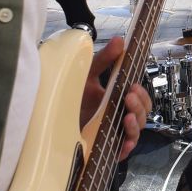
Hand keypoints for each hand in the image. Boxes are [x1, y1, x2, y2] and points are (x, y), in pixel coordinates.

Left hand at [81, 36, 148, 157]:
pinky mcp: (106, 148)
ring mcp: (113, 132)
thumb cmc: (70, 97)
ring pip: (137, 130)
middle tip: (129, 96)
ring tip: (127, 115)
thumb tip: (119, 40)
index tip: (134, 86)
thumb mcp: (87, 74)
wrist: (49, 120)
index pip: (139, 98)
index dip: (141, 93)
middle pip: (142, 113)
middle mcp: (118, 116)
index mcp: (117, 99)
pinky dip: (127, 145)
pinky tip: (125, 141)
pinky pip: (123, 150)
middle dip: (140, 105)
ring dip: (136, 122)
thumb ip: (104, 59)